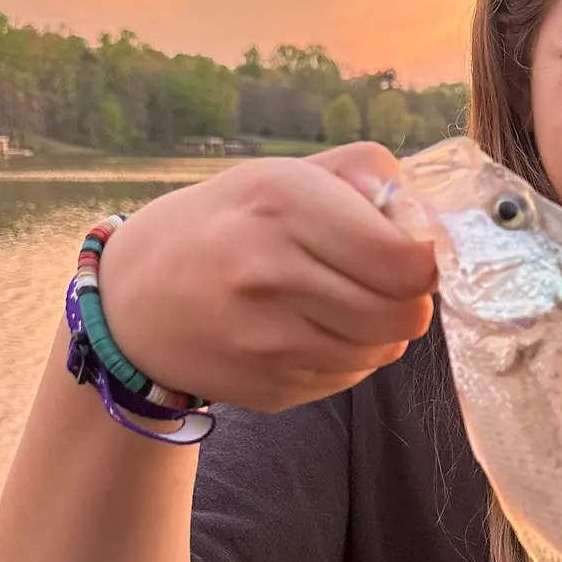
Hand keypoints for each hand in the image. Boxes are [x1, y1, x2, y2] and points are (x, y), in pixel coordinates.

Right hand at [95, 142, 436, 411]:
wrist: (134, 301)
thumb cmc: (228, 226)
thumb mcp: (285, 174)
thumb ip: (365, 176)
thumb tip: (427, 220)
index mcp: (282, 204)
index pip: (404, 262)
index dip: (424, 262)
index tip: (412, 254)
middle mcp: (271, 273)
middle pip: (404, 313)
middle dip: (408, 298)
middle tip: (385, 281)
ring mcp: (267, 340)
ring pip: (383, 351)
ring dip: (380, 330)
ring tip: (342, 302)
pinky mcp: (269, 387)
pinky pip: (349, 377)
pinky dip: (348, 356)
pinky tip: (311, 330)